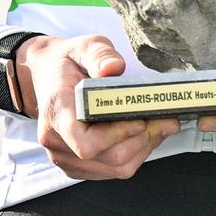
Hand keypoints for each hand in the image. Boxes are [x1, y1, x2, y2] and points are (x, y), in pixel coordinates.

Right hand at [13, 34, 179, 179]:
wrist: (47, 75)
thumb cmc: (66, 62)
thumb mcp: (83, 45)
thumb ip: (99, 54)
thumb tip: (114, 67)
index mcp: (56, 111)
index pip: (85, 143)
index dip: (117, 136)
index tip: (141, 119)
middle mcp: (56, 141)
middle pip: (109, 157)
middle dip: (144, 140)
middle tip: (168, 120)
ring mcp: (65, 157)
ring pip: (115, 168)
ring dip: (144, 149)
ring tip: (161, 126)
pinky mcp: (76, 166)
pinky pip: (112, 170)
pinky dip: (134, 155)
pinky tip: (143, 134)